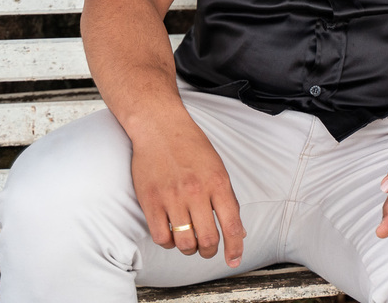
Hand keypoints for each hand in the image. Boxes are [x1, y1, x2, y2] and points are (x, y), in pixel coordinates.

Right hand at [129, 114, 245, 266]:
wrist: (160, 127)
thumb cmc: (191, 146)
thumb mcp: (218, 169)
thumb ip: (227, 200)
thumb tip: (237, 231)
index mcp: (218, 183)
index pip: (231, 225)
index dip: (235, 248)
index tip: (234, 260)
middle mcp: (196, 192)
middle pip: (208, 240)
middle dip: (210, 251)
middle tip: (208, 249)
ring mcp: (172, 198)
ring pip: (184, 243)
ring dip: (189, 249)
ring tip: (190, 242)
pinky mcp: (150, 201)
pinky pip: (161, 237)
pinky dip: (169, 242)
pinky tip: (172, 233)